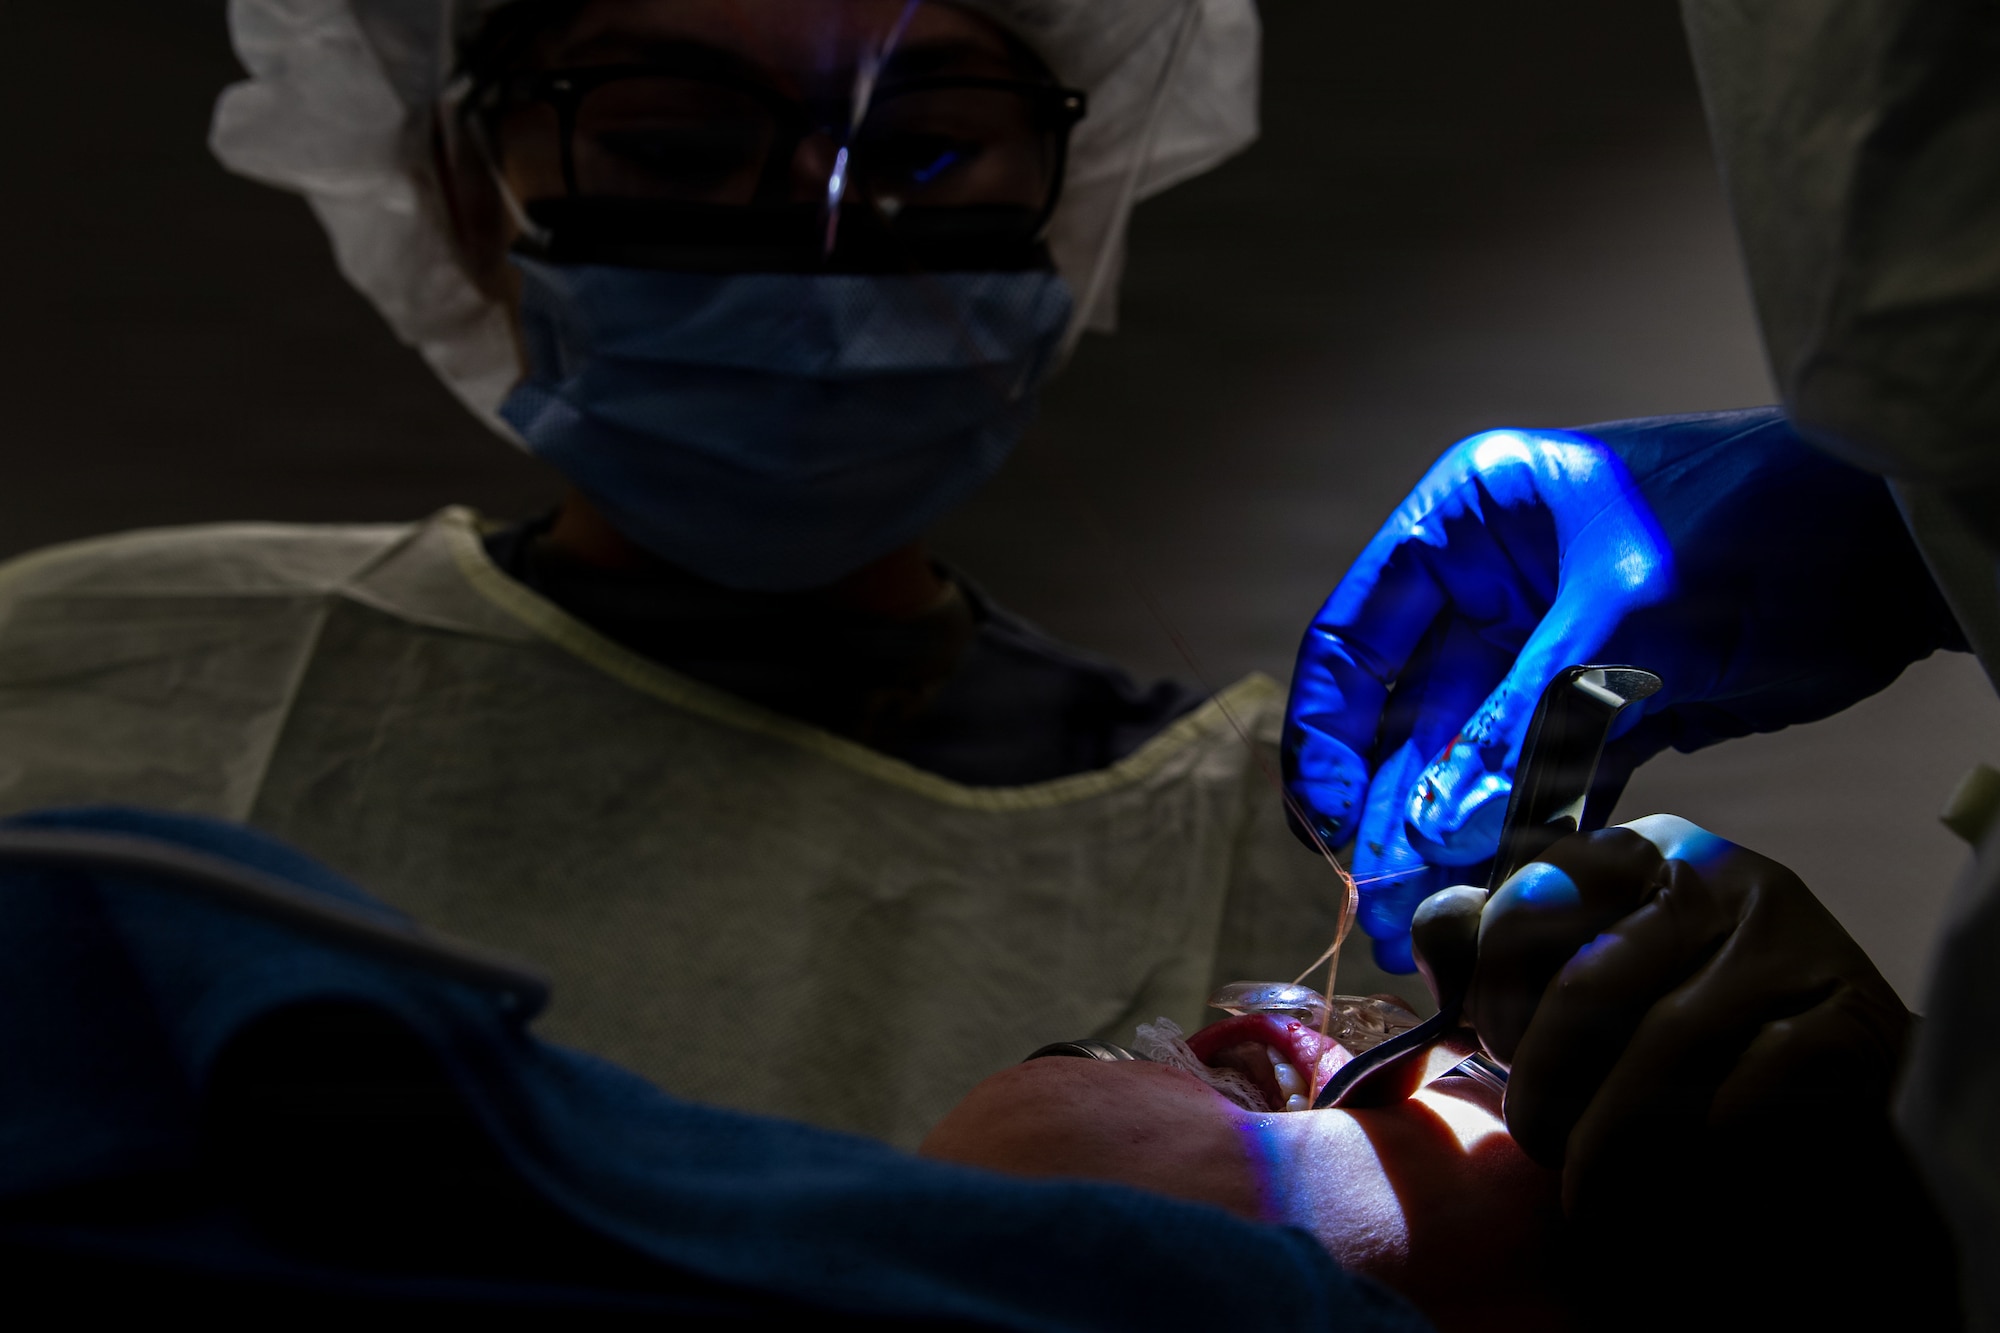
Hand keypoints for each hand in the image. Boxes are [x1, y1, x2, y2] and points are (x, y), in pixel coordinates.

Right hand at [1282, 407, 1958, 969]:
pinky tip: (1500, 904)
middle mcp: (1489, 588)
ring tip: (1427, 932)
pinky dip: (1522, 841)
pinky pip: (1540, 786)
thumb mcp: (1621, 615)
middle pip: (1404, 717)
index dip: (1326, 740)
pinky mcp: (1606, 708)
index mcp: (1467, 524)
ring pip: (1467, 764)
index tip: (1331, 831)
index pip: (1352, 639)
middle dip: (1390, 817)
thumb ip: (1520, 724)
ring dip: (1449, 846)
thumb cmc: (1751, 525)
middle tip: (1382, 912)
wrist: (1891, 538)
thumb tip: (1429, 834)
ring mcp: (1544, 652)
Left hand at [1466, 816, 1906, 1190]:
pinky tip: (1667, 1185)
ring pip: (1660, 1048)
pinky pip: (1740, 1096)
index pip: (1528, 900)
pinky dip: (1691, 1154)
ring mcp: (1786, 943)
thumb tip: (1436, 953)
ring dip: (1607, 1139)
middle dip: (1543, 1079)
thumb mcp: (1582, 956)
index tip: (1492, 1044)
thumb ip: (1497, 941)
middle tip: (1534, 1131)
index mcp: (1635, 852)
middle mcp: (1713, 877)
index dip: (1493, 988)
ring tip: (1583, 1185)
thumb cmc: (1678, 1016)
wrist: (1838, 1073)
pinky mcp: (1843, 1018)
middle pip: (1587, 985)